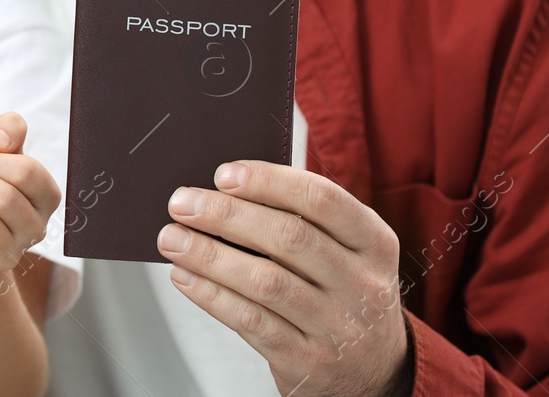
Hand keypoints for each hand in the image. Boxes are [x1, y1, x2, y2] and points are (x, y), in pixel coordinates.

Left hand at [156, 161, 412, 396]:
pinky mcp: (307, 361)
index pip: (321, 199)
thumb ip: (305, 220)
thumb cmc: (346, 294)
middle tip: (182, 203)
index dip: (268, 181)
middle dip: (226, 215)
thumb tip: (227, 191)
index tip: (223, 174)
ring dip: (209, 256)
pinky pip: (251, 322)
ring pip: (265, 282)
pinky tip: (186, 277)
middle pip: (288, 237)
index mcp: (374, 242)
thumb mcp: (350, 252)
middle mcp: (362, 283)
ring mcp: (336, 326)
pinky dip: (211, 295)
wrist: (376, 372)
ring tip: (172, 239)